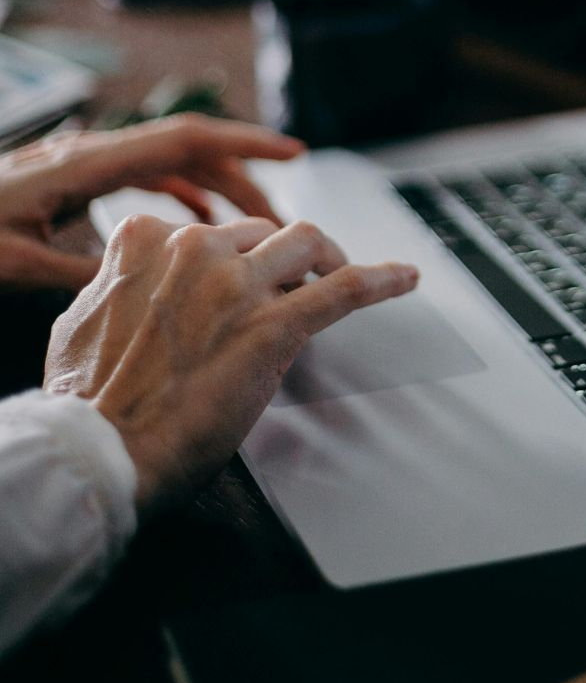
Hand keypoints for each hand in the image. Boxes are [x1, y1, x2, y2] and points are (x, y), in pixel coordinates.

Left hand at [0, 114, 305, 291]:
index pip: (185, 140)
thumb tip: (152, 282)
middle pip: (189, 149)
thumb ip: (85, 271)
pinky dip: (182, 194)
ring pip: (170, 164)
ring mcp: (83, 164)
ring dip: (217, 189)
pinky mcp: (73, 181)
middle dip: (243, 177)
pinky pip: (144, 177)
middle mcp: (91, 153)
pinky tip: (198, 224)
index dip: (245, 143)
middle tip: (284, 222)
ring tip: (253, 229)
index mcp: (87, 165)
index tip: (295, 152)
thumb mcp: (18, 266)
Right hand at [44, 213, 418, 511]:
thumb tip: (135, 284)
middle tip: (288, 289)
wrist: (103, 453)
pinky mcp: (275, 326)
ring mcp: (238, 285)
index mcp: (145, 241)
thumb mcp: (83, 320)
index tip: (237, 277)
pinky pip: (344, 289)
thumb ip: (121, 285)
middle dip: (279, 260)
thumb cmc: (89, 403)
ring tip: (340, 273)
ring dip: (327, 258)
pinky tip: (406, 277)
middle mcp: (196, 250)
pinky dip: (381, 278)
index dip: (230, 257)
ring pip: (307, 242)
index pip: (209, 229)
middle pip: (262, 233)